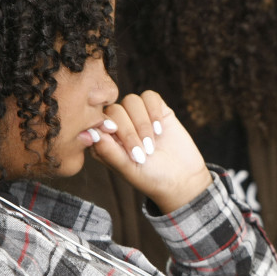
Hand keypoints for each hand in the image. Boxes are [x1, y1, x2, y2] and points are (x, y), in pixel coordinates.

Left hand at [90, 91, 211, 212]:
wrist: (183, 179)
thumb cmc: (152, 179)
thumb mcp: (128, 170)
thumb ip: (109, 152)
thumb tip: (93, 132)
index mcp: (105, 141)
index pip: (97, 121)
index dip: (106, 127)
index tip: (118, 141)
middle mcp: (119, 125)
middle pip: (114, 110)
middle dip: (129, 131)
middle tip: (143, 152)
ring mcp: (138, 116)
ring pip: (131, 100)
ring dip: (142, 123)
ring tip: (152, 144)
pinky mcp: (157, 110)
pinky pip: (150, 97)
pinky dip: (154, 111)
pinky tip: (160, 129)